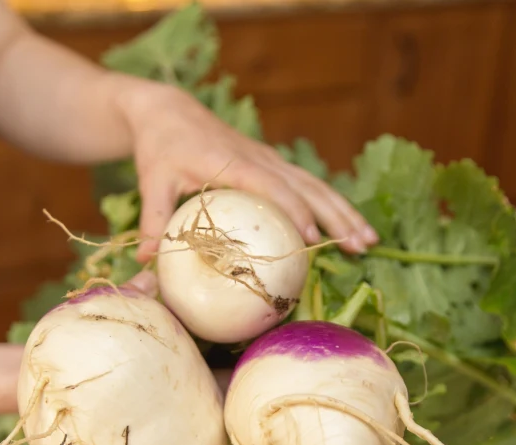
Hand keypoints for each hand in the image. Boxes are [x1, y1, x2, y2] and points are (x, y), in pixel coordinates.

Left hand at [118, 80, 378, 262]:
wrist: (169, 112)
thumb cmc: (160, 148)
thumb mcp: (152, 182)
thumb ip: (153, 220)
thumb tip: (147, 261)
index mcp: (233, 162)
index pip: (271, 187)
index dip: (293, 210)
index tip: (311, 238)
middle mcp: (260, 159)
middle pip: (307, 187)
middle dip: (336, 216)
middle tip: (360, 246)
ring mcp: (270, 161)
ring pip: (316, 186)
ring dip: (344, 212)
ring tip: (368, 242)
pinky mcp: (273, 165)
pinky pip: (309, 186)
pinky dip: (331, 206)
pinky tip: (348, 228)